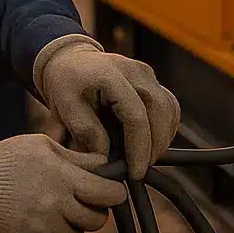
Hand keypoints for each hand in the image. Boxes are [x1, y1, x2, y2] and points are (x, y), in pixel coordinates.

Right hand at [0, 134, 126, 232]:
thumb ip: (76, 157)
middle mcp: (59, 205)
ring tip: (47, 206)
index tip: (110, 191)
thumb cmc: (8, 159)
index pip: (109, 194)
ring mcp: (45, 227)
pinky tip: (30, 218)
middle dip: (93, 211)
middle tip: (78, 201)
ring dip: (68, 224)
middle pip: (97, 220)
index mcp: (65, 178)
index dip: (114, 193)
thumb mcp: (42, 145)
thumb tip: (105, 165)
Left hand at [36, 41, 179, 179]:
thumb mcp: (64, 106)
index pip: (135, 115)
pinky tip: (149, 143)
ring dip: (162, 138)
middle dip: (154, 146)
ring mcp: (146, 73)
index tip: (134, 172)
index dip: (139, 148)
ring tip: (143, 157)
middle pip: (160, 111)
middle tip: (139, 169)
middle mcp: (134, 70)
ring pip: (169, 109)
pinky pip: (169, 106)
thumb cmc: (65, 83)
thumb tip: (107, 156)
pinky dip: (165, 128)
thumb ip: (85, 130)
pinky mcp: (152, 80)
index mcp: (110, 74)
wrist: (71, 60)